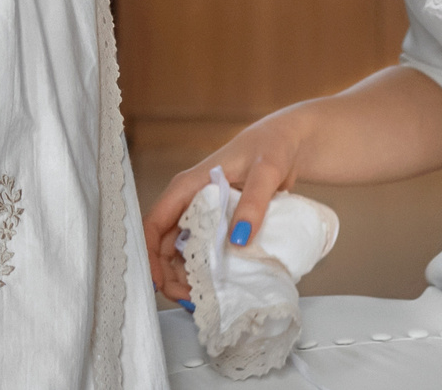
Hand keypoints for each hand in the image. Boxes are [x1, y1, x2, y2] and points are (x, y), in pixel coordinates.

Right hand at [141, 105, 319, 303]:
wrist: (290, 142)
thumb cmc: (273, 146)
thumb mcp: (266, 170)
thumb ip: (254, 202)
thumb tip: (238, 239)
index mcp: (190, 184)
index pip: (155, 221)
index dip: (151, 254)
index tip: (158, 281)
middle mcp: (190, 200)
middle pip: (165, 243)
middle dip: (169, 273)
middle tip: (188, 299)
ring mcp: (204, 213)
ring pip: (182, 250)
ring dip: (186, 275)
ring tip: (202, 299)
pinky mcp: (218, 223)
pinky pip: (203, 250)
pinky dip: (205, 270)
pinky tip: (215, 287)